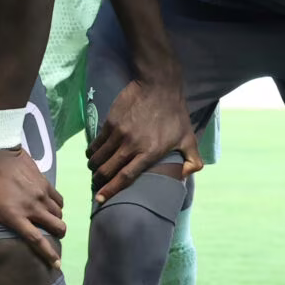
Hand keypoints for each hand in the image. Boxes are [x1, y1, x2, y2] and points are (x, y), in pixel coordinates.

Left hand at [0, 145, 66, 267]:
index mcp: (15, 216)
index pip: (37, 240)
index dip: (49, 254)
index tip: (57, 265)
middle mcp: (32, 207)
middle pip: (57, 227)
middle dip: (59, 235)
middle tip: (53, 237)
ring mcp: (40, 193)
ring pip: (59, 213)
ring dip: (57, 220)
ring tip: (50, 221)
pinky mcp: (44, 181)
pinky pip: (59, 199)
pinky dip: (58, 206)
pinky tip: (50, 206)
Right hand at [87, 75, 198, 203]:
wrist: (159, 85)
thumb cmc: (175, 114)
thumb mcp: (189, 138)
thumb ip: (193, 161)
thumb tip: (186, 176)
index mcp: (150, 153)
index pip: (126, 177)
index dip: (112, 190)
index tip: (101, 199)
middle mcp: (132, 146)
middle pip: (107, 170)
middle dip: (99, 181)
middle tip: (98, 185)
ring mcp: (119, 134)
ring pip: (98, 158)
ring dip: (94, 167)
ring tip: (95, 170)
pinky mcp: (111, 122)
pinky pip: (96, 143)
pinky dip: (92, 152)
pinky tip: (92, 155)